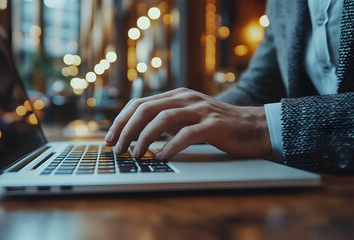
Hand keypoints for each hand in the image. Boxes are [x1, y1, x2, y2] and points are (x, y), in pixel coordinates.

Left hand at [105, 88, 271, 159]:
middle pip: (146, 109)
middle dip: (126, 130)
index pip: (140, 104)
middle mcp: (186, 98)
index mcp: (176, 96)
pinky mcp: (214, 125)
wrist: (254, 126)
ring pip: (163, 119)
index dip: (121, 121)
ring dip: (143, 139)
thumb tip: (138, 136)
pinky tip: (160, 158)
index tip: (109, 138)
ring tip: (134, 155)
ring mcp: (200, 110)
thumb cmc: (217, 127)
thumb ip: (167, 123)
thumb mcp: (187, 119)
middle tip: (116, 149)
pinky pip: (187, 134)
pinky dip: (170, 147)